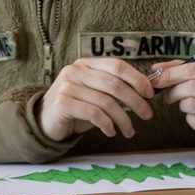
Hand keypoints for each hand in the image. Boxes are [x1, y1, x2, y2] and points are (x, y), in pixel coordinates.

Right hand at [37, 58, 153, 141]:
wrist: (45, 121)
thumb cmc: (76, 106)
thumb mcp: (95, 93)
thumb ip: (113, 89)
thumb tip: (145, 92)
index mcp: (87, 63)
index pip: (117, 65)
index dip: (137, 78)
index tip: (150, 93)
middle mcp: (76, 70)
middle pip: (114, 84)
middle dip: (136, 101)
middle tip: (147, 115)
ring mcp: (68, 85)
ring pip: (106, 101)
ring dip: (123, 119)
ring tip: (129, 131)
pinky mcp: (63, 103)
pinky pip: (94, 113)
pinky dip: (107, 124)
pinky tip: (111, 132)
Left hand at [150, 60, 194, 145]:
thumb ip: (189, 68)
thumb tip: (155, 70)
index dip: (171, 73)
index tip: (156, 77)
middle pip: (191, 88)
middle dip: (173, 91)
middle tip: (167, 95)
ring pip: (191, 106)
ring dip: (182, 104)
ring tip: (189, 104)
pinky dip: (191, 118)